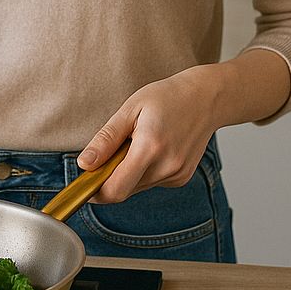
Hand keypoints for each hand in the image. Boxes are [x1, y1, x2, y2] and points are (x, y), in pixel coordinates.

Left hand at [77, 65, 223, 203]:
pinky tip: (153, 148)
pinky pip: (151, 182)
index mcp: (150, 148)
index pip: (116, 189)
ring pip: (137, 187)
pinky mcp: (182, 178)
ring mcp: (177, 175)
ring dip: (128, 173)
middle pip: (125, 190)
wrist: (206, 99)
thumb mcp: (130, 110)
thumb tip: (84, 164)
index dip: (95, 192)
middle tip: (111, 151)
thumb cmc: (166, 97)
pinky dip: (144, 171)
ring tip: (136, 143)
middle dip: (110, 177)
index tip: (84, 184)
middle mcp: (166, 167)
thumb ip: (106, 140)